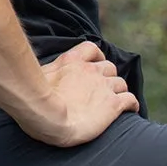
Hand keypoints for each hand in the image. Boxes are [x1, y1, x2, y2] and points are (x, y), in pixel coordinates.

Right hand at [22, 41, 138, 146]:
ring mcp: (103, 87)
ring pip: (121, 83)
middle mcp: (91, 71)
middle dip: (108, 77)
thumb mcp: (36, 79)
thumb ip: (46, 75)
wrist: (46, 116)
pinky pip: (131, 100)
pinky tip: (131, 110)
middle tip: (103, 91)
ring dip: (119, 91)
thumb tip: (35, 77)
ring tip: (116, 103)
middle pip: (109, 68)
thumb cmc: (34, 101)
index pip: (92, 49)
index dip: (97, 57)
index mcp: (72, 62)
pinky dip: (132, 104)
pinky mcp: (113, 104)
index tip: (96, 65)